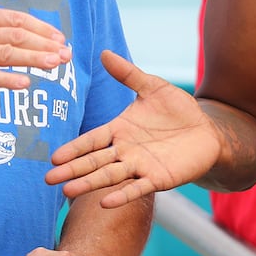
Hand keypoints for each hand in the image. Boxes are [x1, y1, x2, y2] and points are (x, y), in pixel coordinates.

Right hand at [0, 0, 72, 90]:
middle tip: (67, 54)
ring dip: (34, 59)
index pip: (17, 19)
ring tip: (56, 65)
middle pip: (17, 35)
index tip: (60, 38)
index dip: (41, 29)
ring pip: (6, 53)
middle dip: (45, 44)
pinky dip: (6, 79)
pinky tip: (25, 83)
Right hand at [45, 50, 220, 207]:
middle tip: (48, 180)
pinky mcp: (158, 178)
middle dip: (72, 170)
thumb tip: (104, 53)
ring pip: (109, 176)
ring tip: (68, 192)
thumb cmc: (178, 110)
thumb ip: (128, 74)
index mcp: (119, 130)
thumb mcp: (153, 87)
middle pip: (94, 162)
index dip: (74, 148)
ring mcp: (140, 166)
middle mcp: (125, 151)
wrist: (207, 131)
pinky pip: (138, 189)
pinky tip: (106, 202)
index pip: (91, 140)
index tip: (54, 157)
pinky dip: (122, 196)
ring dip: (89, 184)